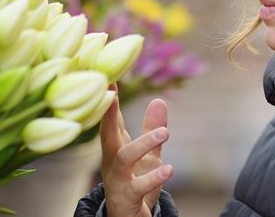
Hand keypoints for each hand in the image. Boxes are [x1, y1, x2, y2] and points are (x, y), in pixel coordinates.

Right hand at [100, 87, 171, 216]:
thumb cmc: (134, 183)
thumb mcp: (147, 155)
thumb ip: (151, 130)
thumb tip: (159, 100)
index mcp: (115, 147)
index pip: (111, 119)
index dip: (110, 99)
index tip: (109, 77)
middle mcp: (111, 160)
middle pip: (106, 134)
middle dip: (108, 113)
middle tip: (112, 92)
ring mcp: (116, 179)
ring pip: (124, 158)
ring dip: (143, 144)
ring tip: (165, 133)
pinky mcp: (126, 197)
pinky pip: (137, 187)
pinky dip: (153, 178)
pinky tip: (168, 169)